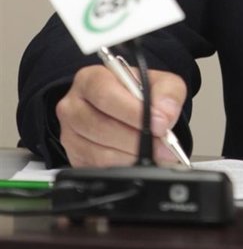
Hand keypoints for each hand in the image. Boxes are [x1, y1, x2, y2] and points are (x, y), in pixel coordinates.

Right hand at [55, 65, 186, 167]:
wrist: (129, 111)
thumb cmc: (138, 94)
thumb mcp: (159, 82)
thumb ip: (167, 92)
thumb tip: (165, 114)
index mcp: (91, 79)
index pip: (105, 94)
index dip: (133, 112)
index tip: (159, 124)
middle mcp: (74, 106)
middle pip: (101, 126)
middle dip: (137, 138)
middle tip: (163, 144)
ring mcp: (70, 134)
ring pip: (100, 152)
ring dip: (133, 155)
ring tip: (156, 153)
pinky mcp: (75, 158)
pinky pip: (98, 169)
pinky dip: (123, 167)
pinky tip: (139, 161)